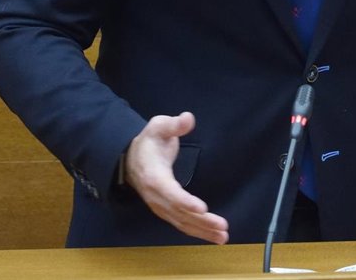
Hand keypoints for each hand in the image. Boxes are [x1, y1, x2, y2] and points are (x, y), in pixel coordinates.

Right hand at [125, 111, 228, 244]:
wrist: (131, 159)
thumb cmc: (149, 141)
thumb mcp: (158, 127)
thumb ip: (173, 124)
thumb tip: (188, 118)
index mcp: (154, 176)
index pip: (170, 192)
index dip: (185, 201)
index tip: (202, 208)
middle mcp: (157, 197)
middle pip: (180, 212)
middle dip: (202, 221)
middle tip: (223, 227)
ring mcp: (161, 207)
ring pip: (183, 222)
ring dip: (203, 231)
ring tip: (223, 237)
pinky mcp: (166, 212)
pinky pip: (182, 225)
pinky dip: (198, 232)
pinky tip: (214, 236)